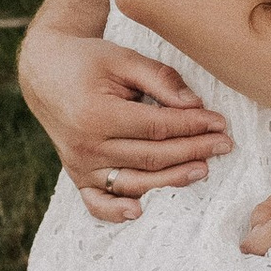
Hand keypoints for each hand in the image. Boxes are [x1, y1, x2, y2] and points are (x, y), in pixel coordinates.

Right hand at [21, 26, 233, 223]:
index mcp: (97, 114)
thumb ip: (160, 79)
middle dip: (193, 150)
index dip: (192, 126)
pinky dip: (116, 212)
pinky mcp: (77, 176)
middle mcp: (86, 145)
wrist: (46, 73)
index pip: (157, 127)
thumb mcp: (123, 58)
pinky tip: (139, 212)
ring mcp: (80, 165)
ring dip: (172, 180)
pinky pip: (96, 202)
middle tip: (224, 144)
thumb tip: (194, 104)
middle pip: (151, 156)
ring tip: (203, 169)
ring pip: (134, 182)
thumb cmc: (89, 62)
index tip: (220, 122)